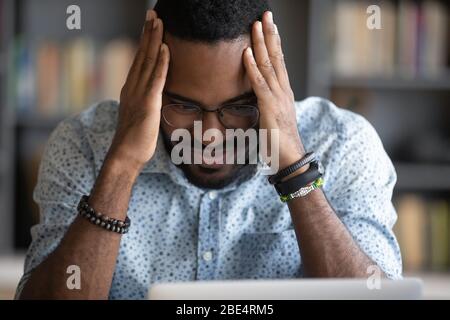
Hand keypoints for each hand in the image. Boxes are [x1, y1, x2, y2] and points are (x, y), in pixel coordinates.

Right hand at [107, 10, 169, 172]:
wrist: (125, 155)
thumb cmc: (135, 139)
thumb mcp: (139, 115)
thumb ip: (145, 101)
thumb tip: (153, 96)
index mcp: (131, 89)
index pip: (140, 60)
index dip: (145, 41)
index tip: (150, 25)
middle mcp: (132, 87)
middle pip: (142, 55)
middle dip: (148, 33)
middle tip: (152, 13)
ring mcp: (139, 94)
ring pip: (148, 62)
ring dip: (154, 41)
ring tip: (158, 22)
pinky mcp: (148, 104)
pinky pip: (156, 79)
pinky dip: (161, 63)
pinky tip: (165, 48)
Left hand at [243, 11, 304, 169]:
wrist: (291, 158)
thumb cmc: (280, 141)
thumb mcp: (272, 118)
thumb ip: (266, 105)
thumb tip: (258, 99)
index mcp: (283, 92)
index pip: (279, 62)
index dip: (274, 42)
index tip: (270, 26)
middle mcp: (283, 90)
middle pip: (276, 56)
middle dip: (270, 34)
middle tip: (266, 14)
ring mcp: (277, 97)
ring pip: (269, 65)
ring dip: (262, 43)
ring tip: (256, 24)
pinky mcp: (269, 107)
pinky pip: (259, 83)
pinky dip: (252, 67)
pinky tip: (247, 53)